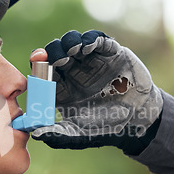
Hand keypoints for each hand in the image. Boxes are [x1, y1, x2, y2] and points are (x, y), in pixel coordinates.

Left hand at [30, 30, 162, 151]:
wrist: (139, 119)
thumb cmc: (105, 128)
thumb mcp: (79, 135)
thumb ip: (57, 135)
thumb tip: (34, 134)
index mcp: (60, 88)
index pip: (42, 71)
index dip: (37, 64)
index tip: (37, 61)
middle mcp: (72, 71)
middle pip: (54, 52)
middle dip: (52, 51)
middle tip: (57, 57)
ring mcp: (90, 60)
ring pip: (73, 41)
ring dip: (69, 42)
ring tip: (73, 50)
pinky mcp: (109, 53)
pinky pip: (97, 39)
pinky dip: (90, 39)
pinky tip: (88, 46)